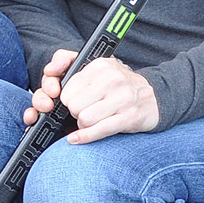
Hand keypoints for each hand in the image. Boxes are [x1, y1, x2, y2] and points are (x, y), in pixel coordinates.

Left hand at [25, 51, 159, 142]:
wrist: (154, 97)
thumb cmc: (119, 85)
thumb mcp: (98, 69)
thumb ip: (69, 63)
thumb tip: (49, 71)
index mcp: (100, 65)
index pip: (67, 89)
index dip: (66, 99)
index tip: (71, 101)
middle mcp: (112, 79)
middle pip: (73, 106)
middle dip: (75, 112)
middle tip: (84, 111)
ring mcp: (122, 98)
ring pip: (84, 119)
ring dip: (83, 124)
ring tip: (91, 119)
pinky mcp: (129, 117)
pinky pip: (99, 130)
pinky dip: (85, 137)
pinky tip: (76, 138)